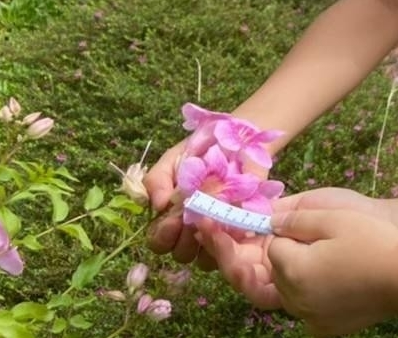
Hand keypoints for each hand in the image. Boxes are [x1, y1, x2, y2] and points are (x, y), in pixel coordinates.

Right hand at [144, 138, 274, 268]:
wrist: (237, 139)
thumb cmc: (200, 152)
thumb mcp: (172, 161)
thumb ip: (157, 180)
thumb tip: (158, 204)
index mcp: (171, 217)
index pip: (159, 242)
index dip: (162, 236)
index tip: (171, 219)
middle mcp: (192, 231)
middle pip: (180, 254)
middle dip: (181, 240)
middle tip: (188, 220)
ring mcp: (217, 234)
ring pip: (204, 258)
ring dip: (203, 242)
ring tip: (209, 220)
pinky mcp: (240, 232)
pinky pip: (230, 249)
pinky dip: (227, 238)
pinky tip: (229, 221)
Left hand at [201, 202, 397, 335]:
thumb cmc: (373, 240)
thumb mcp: (331, 217)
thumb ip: (293, 219)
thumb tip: (267, 222)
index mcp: (292, 271)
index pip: (267, 247)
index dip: (263, 230)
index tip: (237, 218)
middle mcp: (294, 299)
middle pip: (263, 276)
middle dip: (249, 257)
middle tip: (226, 236)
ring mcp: (309, 317)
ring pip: (280, 293)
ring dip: (273, 274)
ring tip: (270, 250)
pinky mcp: (324, 326)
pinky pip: (300, 306)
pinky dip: (296, 290)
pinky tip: (308, 271)